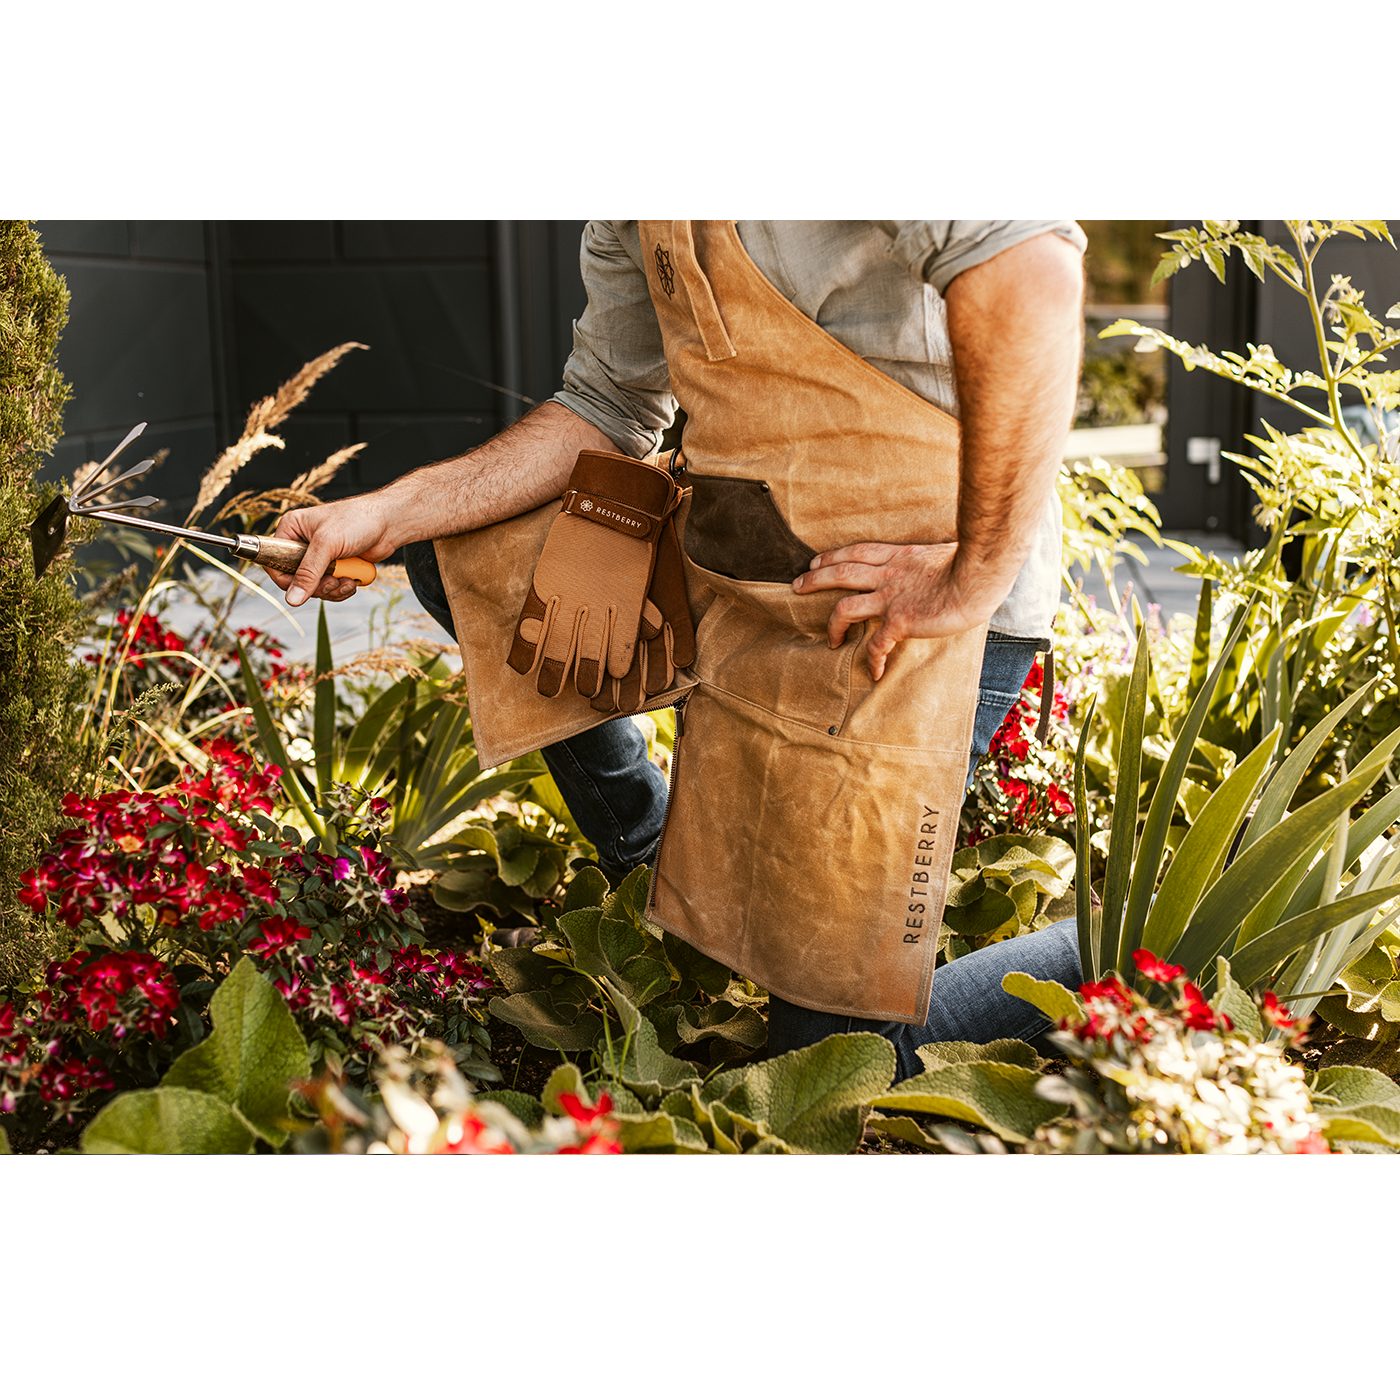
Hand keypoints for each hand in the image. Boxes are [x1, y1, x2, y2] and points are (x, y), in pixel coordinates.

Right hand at [268, 495, 398, 606]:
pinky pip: (330, 589)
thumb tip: (292, 599)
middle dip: (317, 586)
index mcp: (291, 530)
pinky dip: (342, 590)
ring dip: (332, 589)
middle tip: (333, 580)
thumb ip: (308, 572)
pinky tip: (354, 581)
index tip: (303, 587)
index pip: (274, 562)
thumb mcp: (328, 544)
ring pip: (314, 588)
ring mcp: (320, 558)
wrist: (389, 523)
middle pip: (296, 581)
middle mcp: (302, 544)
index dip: (286, 580)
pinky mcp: (336, 568)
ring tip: (348, 579)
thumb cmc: (358, 520)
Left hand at [791, 541, 996, 680]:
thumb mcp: (941, 554)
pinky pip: (877, 644)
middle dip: (815, 579)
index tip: (817, 561)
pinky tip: (874, 672)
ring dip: (831, 623)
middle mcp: (889, 575)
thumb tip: (935, 565)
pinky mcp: (900, 621)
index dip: (833, 556)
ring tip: (828, 639)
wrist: (979, 576)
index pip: (857, 552)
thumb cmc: (971, 565)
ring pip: (845, 606)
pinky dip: (872, 660)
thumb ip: (927, 562)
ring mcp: (891, 598)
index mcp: (899, 557)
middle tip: (797, 585)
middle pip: (841, 573)